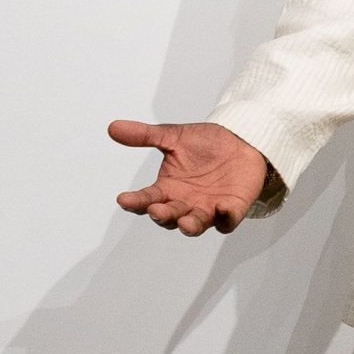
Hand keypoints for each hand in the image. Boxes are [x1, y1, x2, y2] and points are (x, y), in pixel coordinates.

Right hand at [108, 118, 268, 235]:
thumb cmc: (205, 143)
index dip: (135, 201)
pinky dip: (225, 219)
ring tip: (185, 222)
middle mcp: (184, 203)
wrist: (240, 140)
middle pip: (168, 216)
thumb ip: (145, 136)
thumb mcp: (172, 136)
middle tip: (156, 210)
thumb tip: (113, 127)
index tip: (123, 199)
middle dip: (162, 215)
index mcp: (168, 188)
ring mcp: (207, 209)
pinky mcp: (231, 210)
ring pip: (195, 225)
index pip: (147, 199)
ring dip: (189, 226)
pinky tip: (223, 209)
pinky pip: (227, 221)